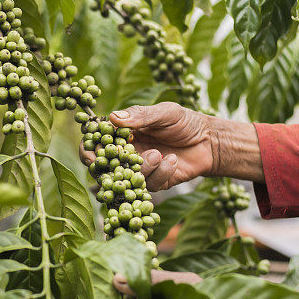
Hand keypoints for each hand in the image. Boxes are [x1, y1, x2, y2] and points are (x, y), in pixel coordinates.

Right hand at [81, 102, 263, 191]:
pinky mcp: (155, 183)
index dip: (89, 148)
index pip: (95, 142)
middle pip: (103, 166)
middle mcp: (126, 153)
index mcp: (122, 133)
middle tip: (123, 158)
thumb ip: (140, 116)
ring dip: (141, 168)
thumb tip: (113, 118)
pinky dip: (161, 172)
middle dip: (108, 166)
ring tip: (158, 154)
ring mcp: (139, 170)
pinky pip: (149, 185)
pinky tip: (173, 160)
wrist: (209, 140)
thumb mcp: (164, 112)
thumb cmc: (185, 122)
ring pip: (125, 179)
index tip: (94, 151)